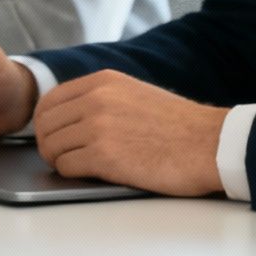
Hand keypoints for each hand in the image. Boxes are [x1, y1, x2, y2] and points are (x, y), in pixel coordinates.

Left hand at [32, 70, 226, 195]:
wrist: (211, 145)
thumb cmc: (178, 126)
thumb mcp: (134, 94)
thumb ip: (100, 98)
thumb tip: (68, 115)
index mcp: (102, 81)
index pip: (49, 100)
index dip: (45, 123)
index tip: (52, 135)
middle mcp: (96, 100)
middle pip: (45, 125)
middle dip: (48, 143)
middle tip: (61, 156)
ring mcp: (98, 127)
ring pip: (51, 147)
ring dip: (59, 160)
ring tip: (78, 165)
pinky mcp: (104, 157)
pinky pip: (66, 167)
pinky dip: (72, 173)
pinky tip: (90, 173)